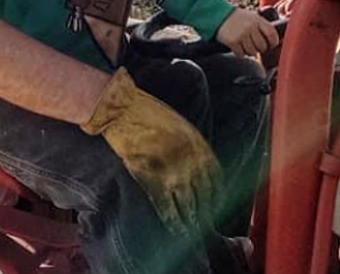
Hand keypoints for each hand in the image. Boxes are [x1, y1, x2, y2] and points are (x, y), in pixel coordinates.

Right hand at [81, 69, 221, 232]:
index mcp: (198, 145)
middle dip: (206, 212)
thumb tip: (193, 164)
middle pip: (205, 195)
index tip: (216, 204)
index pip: (216, 177)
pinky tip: (175, 228)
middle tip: (206, 223)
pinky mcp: (153, 181)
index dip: (216, 195)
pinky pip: (167, 207)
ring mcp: (173, 173)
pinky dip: (172, 220)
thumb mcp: (178, 125)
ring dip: (191, 221)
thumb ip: (189, 146)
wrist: (123, 109)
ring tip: (191, 230)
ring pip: (189, 205)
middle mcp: (191, 161)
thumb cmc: (146, 111)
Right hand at [215, 9, 279, 57]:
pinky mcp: (233, 42)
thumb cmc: (237, 18)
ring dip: (249, 51)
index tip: (271, 45)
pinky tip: (237, 47)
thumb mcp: (252, 17)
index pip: (272, 34)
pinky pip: (241, 54)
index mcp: (257, 20)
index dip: (273, 42)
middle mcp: (251, 27)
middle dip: (259, 49)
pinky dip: (240, 53)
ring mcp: (242, 35)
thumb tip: (273, 40)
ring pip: (252, 52)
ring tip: (245, 45)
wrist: (218, 15)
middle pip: (262, 46)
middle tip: (255, 45)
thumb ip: (262, 26)